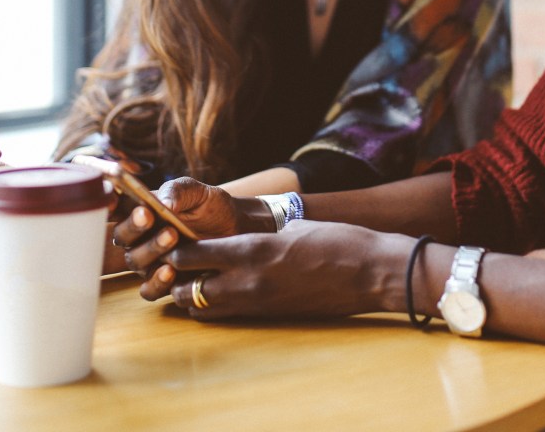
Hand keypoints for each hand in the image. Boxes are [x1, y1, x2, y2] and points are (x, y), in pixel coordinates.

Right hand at [112, 177, 253, 296]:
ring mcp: (149, 261)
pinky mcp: (164, 282)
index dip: (106, 203)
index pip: (114, 207)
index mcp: (141, 210)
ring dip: (150, 249)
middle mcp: (139, 237)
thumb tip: (163, 202)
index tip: (111, 198)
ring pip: (135, 260)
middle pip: (121, 236)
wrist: (236, 231)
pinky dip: (156, 282)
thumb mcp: (199, 192)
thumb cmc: (212, 208)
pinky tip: (170, 271)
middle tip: (148, 215)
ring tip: (172, 235)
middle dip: (132, 226)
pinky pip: (149, 290)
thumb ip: (180, 190)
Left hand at [163, 222, 411, 319]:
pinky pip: (230, 316)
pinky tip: (225, 292)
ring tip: (199, 281)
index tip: (173, 242)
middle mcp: (248, 280)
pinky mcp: (271, 317)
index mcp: (252, 249)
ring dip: (196, 298)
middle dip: (178, 280)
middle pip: (190, 291)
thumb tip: (235, 239)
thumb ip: (258, 234)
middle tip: (179, 267)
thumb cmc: (337, 240)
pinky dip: (218, 307)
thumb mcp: (291, 226)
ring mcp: (259, 303)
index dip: (177, 250)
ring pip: (206, 310)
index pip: (193, 255)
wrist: (370, 272)